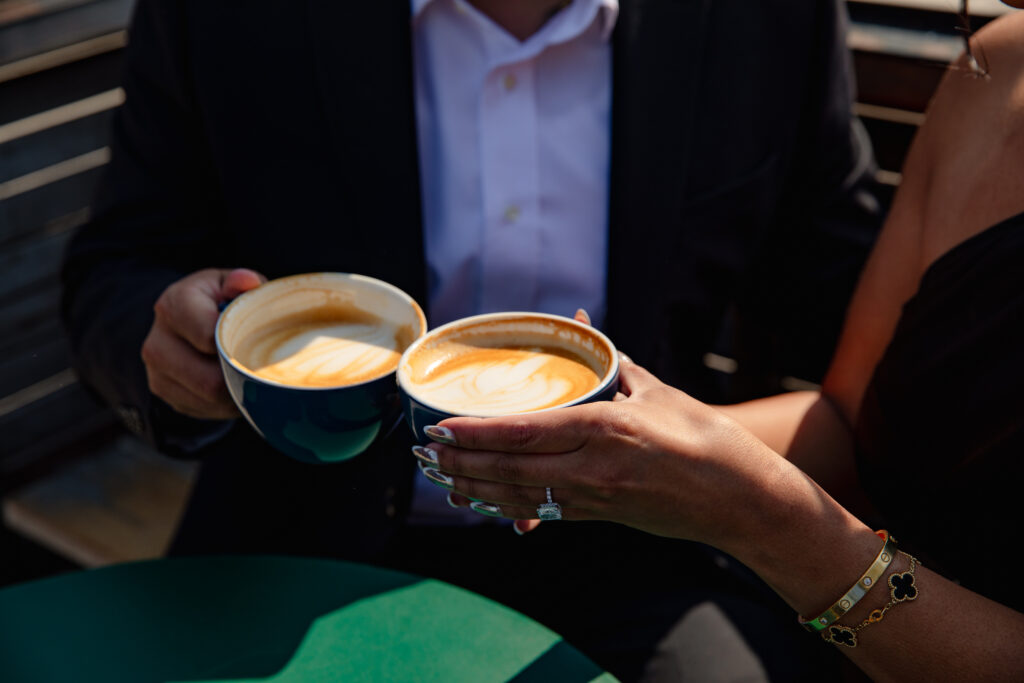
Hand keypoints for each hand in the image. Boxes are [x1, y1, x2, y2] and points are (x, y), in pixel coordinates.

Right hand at [141, 268, 265, 418]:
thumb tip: (247, 282)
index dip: (238, 342)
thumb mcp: (230, 285)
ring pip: (208, 398)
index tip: (256, 339)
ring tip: (250, 375)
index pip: (208, 335)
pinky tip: (235, 385)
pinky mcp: (165, 394)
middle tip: (262, 366)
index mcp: (174, 305)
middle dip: (240, 375)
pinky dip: (226, 403)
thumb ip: (242, 282)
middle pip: (208, 378)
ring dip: (236, 392)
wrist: (186, 322)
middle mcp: (157, 342)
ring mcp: (157, 373)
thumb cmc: (218, 300)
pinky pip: (204, 409)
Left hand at [426, 356, 788, 549]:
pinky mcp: (599, 516)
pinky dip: (503, 506)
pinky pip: (540, 511)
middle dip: (460, 463)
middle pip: (511, 468)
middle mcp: (594, 468)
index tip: (440, 427)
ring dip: (472, 488)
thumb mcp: (657, 394)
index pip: (526, 432)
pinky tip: (479, 502)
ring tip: (437, 478)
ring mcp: (594, 498)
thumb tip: (584, 328)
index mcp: (607, 429)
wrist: (740, 501)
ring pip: (518, 495)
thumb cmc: (704, 439)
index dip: (477, 434)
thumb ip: (613, 366)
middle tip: (421, 453)